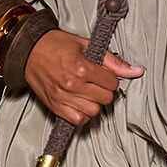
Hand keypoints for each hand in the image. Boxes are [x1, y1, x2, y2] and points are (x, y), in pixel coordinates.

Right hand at [23, 30, 143, 126]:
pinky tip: (79, 102)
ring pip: (94, 111)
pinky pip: (78, 120)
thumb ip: (113, 61)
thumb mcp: (87, 46)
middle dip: (104, 90)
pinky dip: (82, 114)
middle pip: (105, 99)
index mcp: (82, 67)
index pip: (112, 83)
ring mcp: (63, 97)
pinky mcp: (55, 107)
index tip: (103, 74)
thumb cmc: (56, 45)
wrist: (29, 50)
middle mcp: (72, 84)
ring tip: (86, 92)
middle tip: (95, 82)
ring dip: (94, 103)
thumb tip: (136, 71)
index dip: (110, 78)